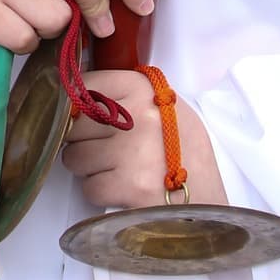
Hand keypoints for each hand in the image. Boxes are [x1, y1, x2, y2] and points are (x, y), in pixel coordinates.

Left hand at [61, 68, 226, 208]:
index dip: (74, 106)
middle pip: (73, 125)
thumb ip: (119, 97)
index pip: (81, 86)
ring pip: (74, 157)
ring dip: (89, 168)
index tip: (80, 118)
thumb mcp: (159, 105)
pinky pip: (89, 187)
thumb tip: (70, 98)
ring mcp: (131, 151)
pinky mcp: (130, 185)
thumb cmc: (182, 149)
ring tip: (119, 169)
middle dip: (82, 141)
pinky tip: (124, 188)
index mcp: (141, 87)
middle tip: (106, 149)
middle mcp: (136, 114)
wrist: (209, 194)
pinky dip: (101, 191)